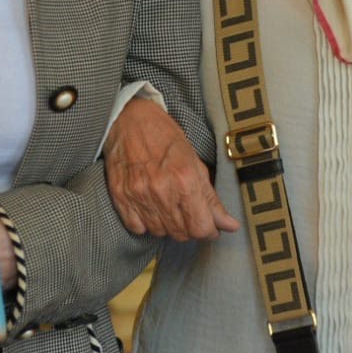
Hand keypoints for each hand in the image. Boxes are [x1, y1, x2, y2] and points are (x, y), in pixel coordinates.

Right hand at [103, 97, 238, 240]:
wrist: (129, 119)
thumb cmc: (164, 136)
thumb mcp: (195, 162)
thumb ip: (212, 198)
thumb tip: (230, 225)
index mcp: (185, 179)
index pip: (201, 228)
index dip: (209, 231)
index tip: (208, 225)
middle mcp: (161, 190)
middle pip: (181, 233)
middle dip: (189, 227)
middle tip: (187, 211)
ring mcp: (138, 195)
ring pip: (159, 232)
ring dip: (167, 225)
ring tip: (168, 205)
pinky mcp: (120, 196)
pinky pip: (137, 228)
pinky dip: (145, 223)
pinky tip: (150, 207)